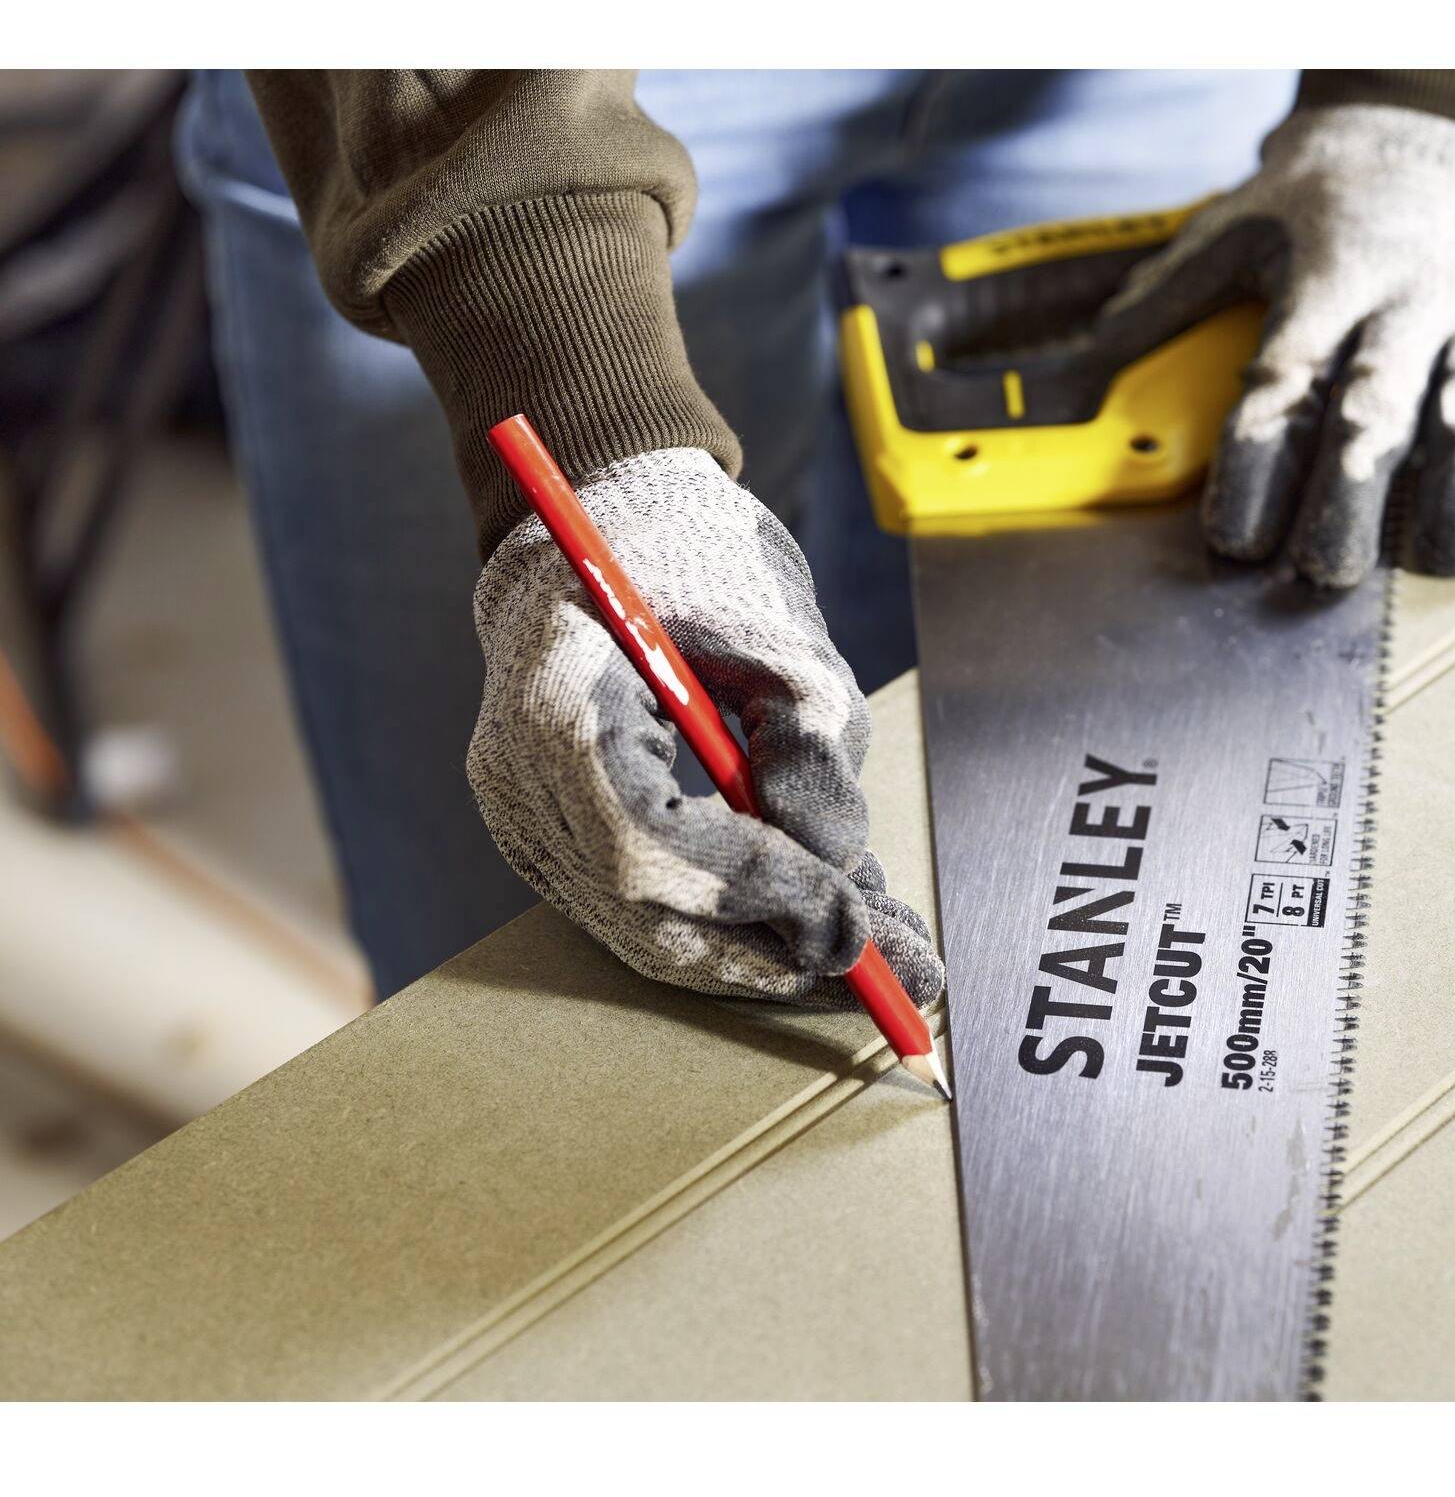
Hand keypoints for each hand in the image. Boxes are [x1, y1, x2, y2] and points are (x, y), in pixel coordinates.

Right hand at [468, 448, 942, 1006]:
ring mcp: (524, 816)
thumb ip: (814, 752)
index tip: (860, 919)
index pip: (651, 845)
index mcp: (560, 706)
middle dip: (775, 955)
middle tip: (893, 971)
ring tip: (878, 956)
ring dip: (766, 955)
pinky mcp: (553, 836)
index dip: (761, 895)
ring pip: (646, 932)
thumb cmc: (692, 558)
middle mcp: (518, 778)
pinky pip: (641, 908)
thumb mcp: (782, 635)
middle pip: (644, 916)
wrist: (607, 524)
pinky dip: (732, 926)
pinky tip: (816, 924)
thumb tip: (839, 872)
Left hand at [1100, 103, 1454, 587]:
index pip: (1283, 383)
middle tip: (1325, 574)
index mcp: (1327, 278)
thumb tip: (1088, 362)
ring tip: (1436, 561)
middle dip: (1352, 501)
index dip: (1256, 466)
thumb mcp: (1242, 221)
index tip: (1233, 539)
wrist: (1449, 113)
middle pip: (1379, 413)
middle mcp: (1411, 299)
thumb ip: (1172, 296)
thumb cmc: (1329, 192)